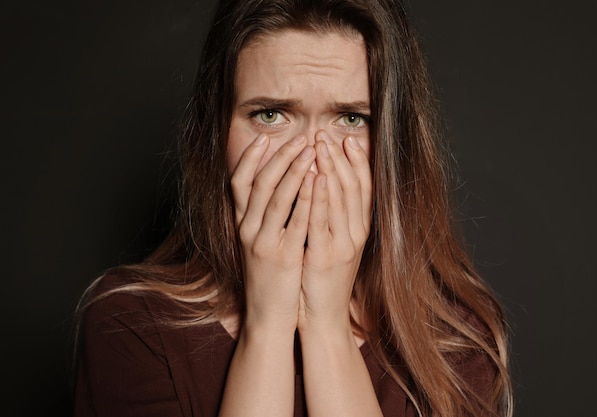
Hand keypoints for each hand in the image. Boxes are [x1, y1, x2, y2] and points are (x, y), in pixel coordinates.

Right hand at [230, 133, 316, 331]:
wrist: (267, 315)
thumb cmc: (268, 277)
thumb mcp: (257, 243)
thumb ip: (260, 217)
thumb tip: (273, 186)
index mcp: (241, 225)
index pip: (237, 182)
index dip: (250, 158)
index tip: (265, 136)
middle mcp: (247, 230)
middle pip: (259, 183)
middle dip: (280, 156)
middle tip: (300, 137)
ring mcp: (263, 243)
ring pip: (276, 197)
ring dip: (294, 169)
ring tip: (310, 149)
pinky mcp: (282, 257)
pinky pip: (296, 221)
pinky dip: (307, 197)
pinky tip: (318, 180)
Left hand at [299, 130, 372, 332]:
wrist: (323, 317)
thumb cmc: (324, 280)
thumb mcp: (336, 246)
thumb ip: (336, 220)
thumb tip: (329, 189)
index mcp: (360, 231)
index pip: (363, 189)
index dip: (358, 162)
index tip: (348, 139)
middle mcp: (356, 234)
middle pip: (352, 187)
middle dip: (340, 158)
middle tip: (326, 134)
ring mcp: (343, 245)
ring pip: (340, 198)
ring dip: (330, 168)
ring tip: (318, 145)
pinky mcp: (326, 256)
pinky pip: (322, 219)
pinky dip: (319, 195)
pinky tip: (313, 176)